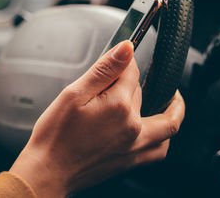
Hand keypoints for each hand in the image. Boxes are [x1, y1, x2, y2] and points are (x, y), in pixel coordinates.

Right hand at [10, 41, 184, 196]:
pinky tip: (160, 129)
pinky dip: (166, 136)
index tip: (118, 59)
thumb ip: (104, 70)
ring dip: (171, 108)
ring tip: (170, 97)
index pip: (132, 73)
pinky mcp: (131, 160)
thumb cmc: (55, 134)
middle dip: (132, 81)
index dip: (125, 62)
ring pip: (167, 123)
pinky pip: (160, 149)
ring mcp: (135, 146)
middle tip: (117, 78)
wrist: (48, 171)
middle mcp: (133, 126)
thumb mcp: (74, 94)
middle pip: (144, 93)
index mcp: (118, 106)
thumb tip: (127, 48)